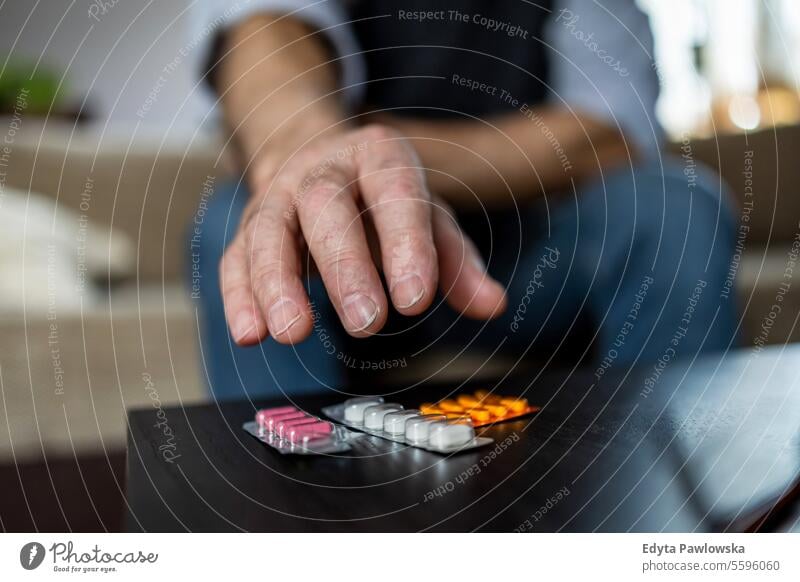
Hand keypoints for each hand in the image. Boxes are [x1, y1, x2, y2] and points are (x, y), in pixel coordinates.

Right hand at [221, 124, 506, 345]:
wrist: (319, 161)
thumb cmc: (383, 199)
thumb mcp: (428, 219)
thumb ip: (457, 262)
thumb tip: (491, 305)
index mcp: (377, 156)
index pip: (393, 190)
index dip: (405, 244)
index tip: (416, 300)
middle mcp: (322, 169)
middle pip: (325, 206)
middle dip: (344, 266)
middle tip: (367, 322)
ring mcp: (278, 196)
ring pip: (268, 231)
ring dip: (276, 284)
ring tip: (292, 333)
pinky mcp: (248, 229)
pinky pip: (236, 258)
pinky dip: (240, 296)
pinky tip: (249, 334)